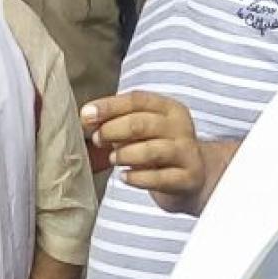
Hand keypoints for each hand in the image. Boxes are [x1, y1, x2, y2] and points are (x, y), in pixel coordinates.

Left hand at [81, 91, 205, 214]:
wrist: (191, 178)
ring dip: (125, 154)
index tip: (86, 115)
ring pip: (152, 151)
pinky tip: (125, 177)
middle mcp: (180, 127)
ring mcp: (187, 153)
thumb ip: (114, 121)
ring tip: (113, 159)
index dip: (108, 106)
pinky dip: (137, 178)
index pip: (136, 100)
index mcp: (168, 108)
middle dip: (112, 130)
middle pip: (142, 124)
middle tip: (97, 140)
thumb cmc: (155, 148)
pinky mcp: (188, 178)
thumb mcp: (138, 129)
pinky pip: (159, 178)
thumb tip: (86, 117)